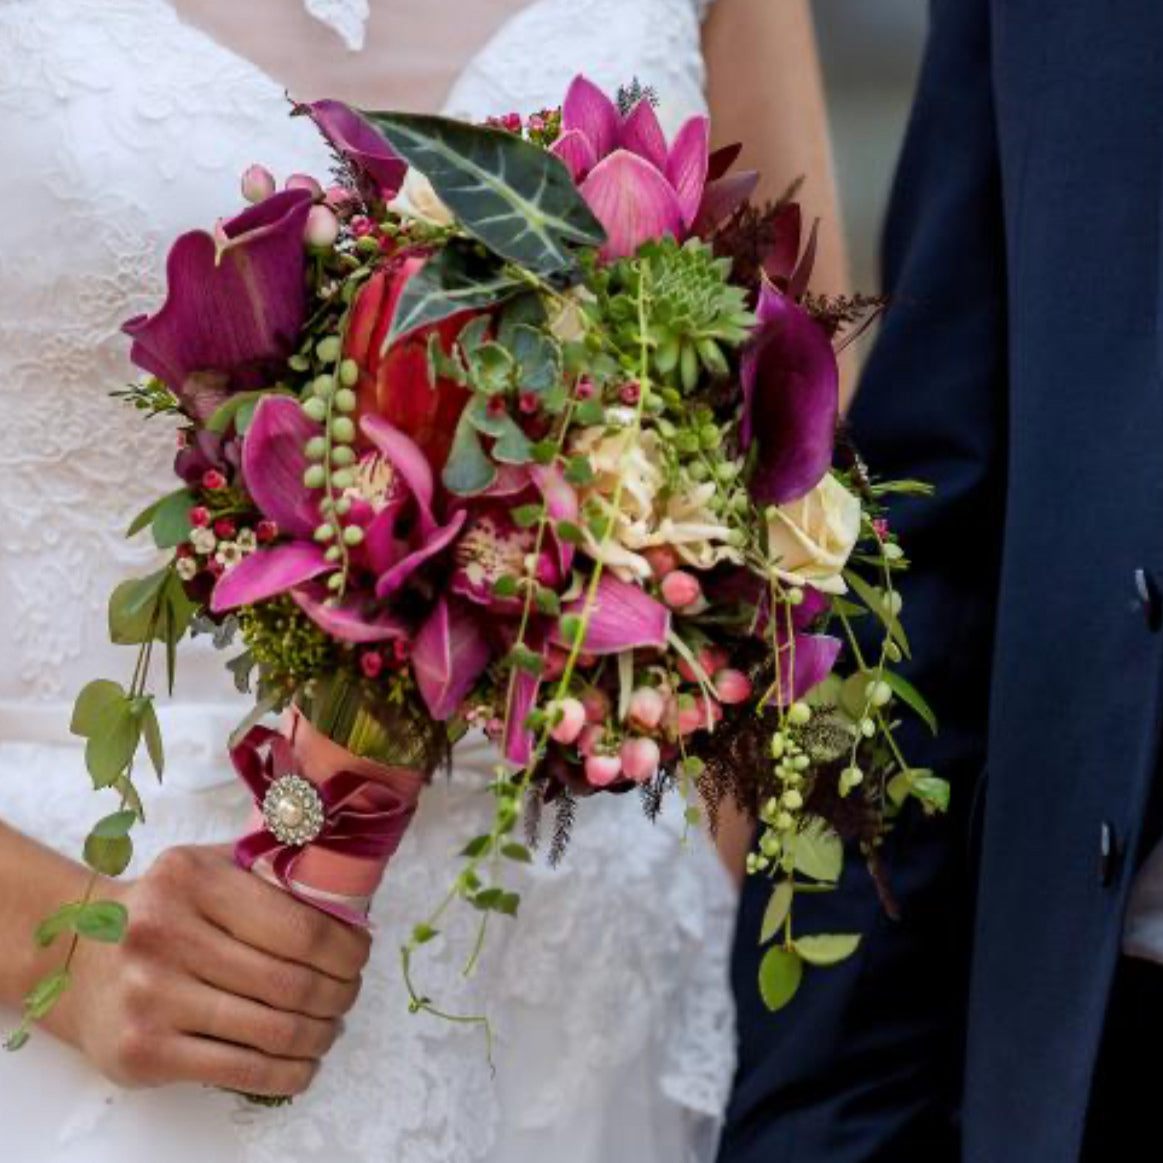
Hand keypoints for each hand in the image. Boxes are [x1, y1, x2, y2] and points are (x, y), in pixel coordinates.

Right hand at [59, 844, 369, 1096]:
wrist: (76, 956)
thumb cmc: (165, 908)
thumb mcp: (210, 866)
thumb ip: (272, 869)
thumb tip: (352, 894)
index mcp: (192, 879)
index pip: (299, 925)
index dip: (346, 948)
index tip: (360, 955)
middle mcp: (164, 934)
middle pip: (290, 981)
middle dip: (339, 993)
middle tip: (349, 993)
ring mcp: (150, 997)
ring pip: (273, 1030)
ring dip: (319, 1034)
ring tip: (329, 1026)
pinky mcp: (142, 1052)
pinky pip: (240, 1071)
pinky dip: (288, 1072)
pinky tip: (304, 1063)